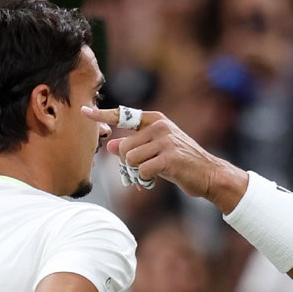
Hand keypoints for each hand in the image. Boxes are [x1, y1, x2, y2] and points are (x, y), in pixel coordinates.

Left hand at [82, 106, 249, 212]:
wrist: (209, 174)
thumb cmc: (182, 163)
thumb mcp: (156, 151)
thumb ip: (134, 146)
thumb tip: (111, 146)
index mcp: (155, 120)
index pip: (124, 115)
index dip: (102, 115)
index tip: (83, 111)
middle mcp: (160, 126)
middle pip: (124, 147)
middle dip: (129, 164)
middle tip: (144, 171)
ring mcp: (165, 141)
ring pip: (130, 159)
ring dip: (137, 173)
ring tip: (152, 174)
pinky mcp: (169, 158)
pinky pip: (142, 170)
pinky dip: (145, 179)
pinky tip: (157, 179)